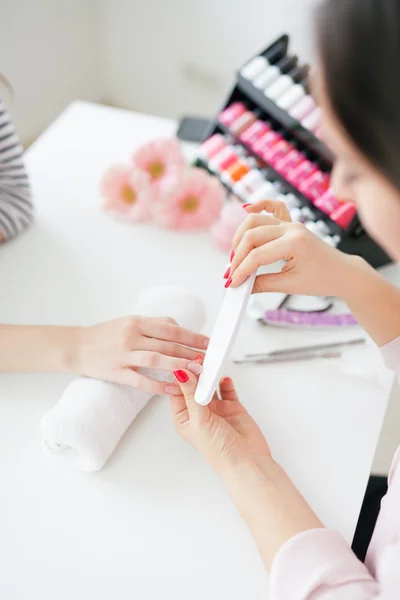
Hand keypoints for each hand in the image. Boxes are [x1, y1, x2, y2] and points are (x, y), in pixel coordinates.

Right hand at [76, 316, 208, 393]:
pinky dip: (156, 385)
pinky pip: (140, 380)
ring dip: (178, 366)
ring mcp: (123, 354)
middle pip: (167, 344)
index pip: (171, 329)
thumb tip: (179, 329)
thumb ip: (154, 325)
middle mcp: (131, 335)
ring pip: (156, 360)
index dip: (191, 336)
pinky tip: (171, 388)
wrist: (77, 346)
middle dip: (190, 352)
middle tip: (208, 360)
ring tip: (196, 372)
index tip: (207, 343)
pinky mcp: (116, 371)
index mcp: (137, 322)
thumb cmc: (106, 334)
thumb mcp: (129, 322)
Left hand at [169, 366, 269, 471]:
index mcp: (184, 418)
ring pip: (210, 385)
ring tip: (211, 363)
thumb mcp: (199, 419)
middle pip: (194, 385)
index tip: (182, 361)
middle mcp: (199, 412)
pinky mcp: (232, 407)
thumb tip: (180, 373)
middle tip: (198, 359)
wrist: (247, 461)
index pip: (177, 391)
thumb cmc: (218, 450)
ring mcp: (216, 409)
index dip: (179, 376)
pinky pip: (226, 389)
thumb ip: (191, 394)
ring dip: (210, 374)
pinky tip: (224, 376)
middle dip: (195, 372)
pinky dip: (225, 381)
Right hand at [229, 199, 364, 297]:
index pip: (257, 255)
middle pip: (252, 235)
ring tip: (236, 256)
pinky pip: (274, 208)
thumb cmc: (323, 279)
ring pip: (256, 220)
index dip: (241, 270)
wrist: (343, 273)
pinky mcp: (291, 224)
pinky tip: (245, 209)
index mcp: (294, 243)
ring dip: (241, 237)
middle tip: (231, 274)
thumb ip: (263, 284)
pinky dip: (259, 206)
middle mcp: (292, 229)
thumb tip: (241, 286)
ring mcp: (291, 224)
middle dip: (237, 255)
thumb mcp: (291, 285)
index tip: (232, 283)